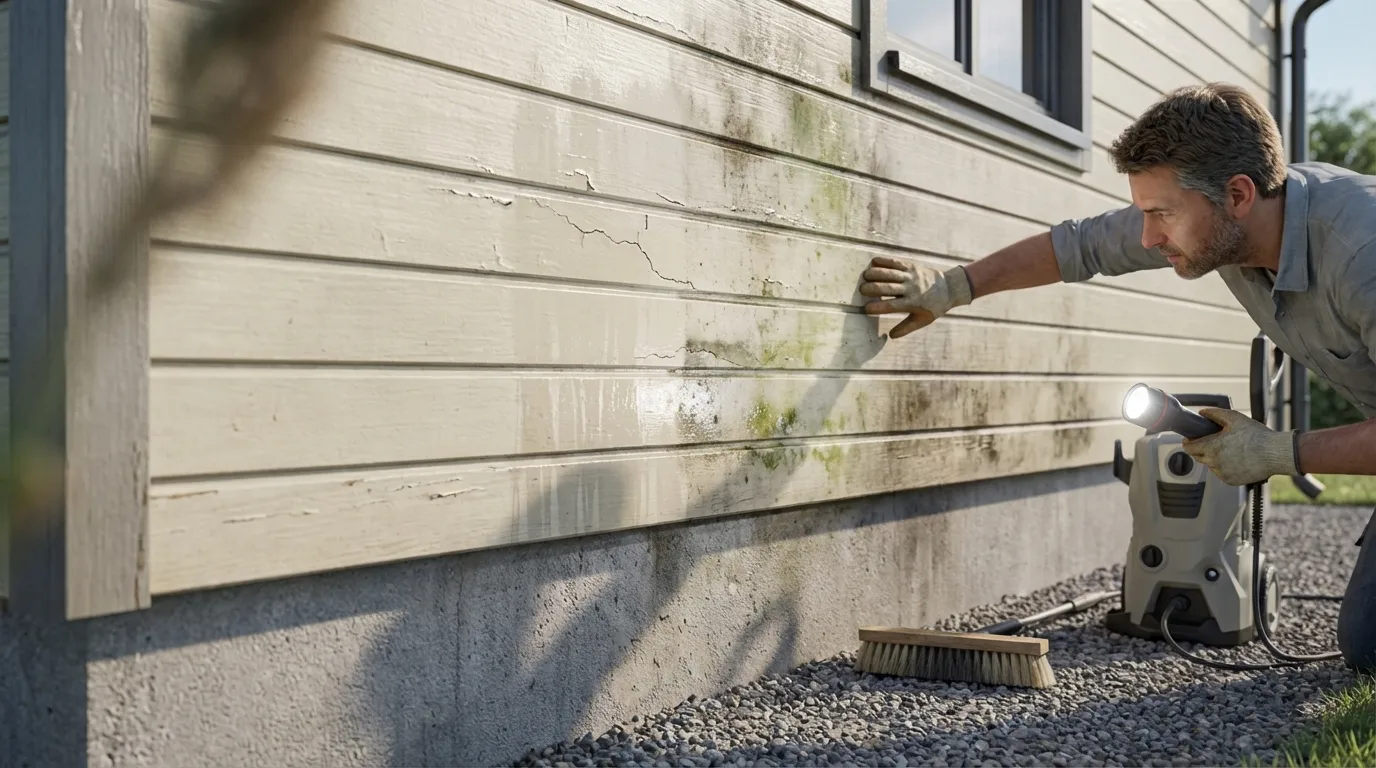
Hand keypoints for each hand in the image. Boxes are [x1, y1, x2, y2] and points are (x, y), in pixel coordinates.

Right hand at [858, 257, 972, 337]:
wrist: (950, 287)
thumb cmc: (934, 307)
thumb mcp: (922, 320)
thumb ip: (906, 328)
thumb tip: (891, 336)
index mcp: (912, 303)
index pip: (892, 306)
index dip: (878, 307)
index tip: (866, 308)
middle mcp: (911, 289)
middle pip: (889, 288)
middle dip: (873, 288)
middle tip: (861, 290)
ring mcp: (911, 276)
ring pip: (891, 274)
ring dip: (876, 273)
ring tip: (864, 276)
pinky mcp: (912, 267)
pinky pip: (896, 263)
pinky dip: (885, 261)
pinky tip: (874, 261)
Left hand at [1180, 407, 1299, 485]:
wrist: (1275, 453)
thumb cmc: (1257, 436)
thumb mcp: (1234, 418)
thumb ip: (1215, 413)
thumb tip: (1202, 412)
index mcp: (1212, 448)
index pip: (1189, 448)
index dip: (1188, 442)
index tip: (1189, 439)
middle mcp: (1214, 463)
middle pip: (1198, 456)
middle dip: (1201, 449)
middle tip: (1211, 442)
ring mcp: (1222, 473)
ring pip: (1210, 465)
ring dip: (1214, 458)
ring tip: (1229, 450)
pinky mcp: (1231, 481)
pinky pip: (1222, 473)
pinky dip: (1225, 467)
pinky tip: (1236, 459)